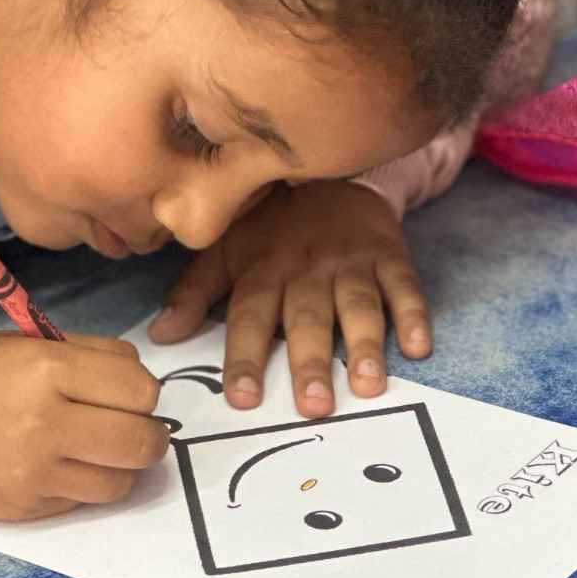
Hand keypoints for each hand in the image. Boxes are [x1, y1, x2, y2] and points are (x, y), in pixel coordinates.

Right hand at [0, 333, 165, 519]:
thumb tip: (141, 378)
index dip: (144, 391)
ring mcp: (33, 475)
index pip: (139, 391)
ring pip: (122, 482)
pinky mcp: (24, 510)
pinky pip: (85, 501)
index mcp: (45, 370)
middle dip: (150, 433)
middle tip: (136, 425)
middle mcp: (44, 425)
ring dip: (124, 465)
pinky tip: (67, 464)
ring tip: (104, 447)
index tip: (129, 391)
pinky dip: (89, 483)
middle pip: (140, 442)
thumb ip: (91, 354)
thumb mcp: (26, 342)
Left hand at [149, 182, 431, 417]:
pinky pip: (405, 286)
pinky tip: (419, 346)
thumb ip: (194, 293)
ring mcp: (351, 262)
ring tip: (368, 385)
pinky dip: (414, 315)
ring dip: (365, 345)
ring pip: (358, 306)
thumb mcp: (227, 250)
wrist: (330, 172)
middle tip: (314, 405)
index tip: (242, 398)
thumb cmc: (272, 225)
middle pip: (307, 318)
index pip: (250, 317)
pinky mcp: (389, 255)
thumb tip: (157, 335)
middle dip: (310, 361)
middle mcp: (306, 269)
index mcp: (263, 270)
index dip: (245, 356)